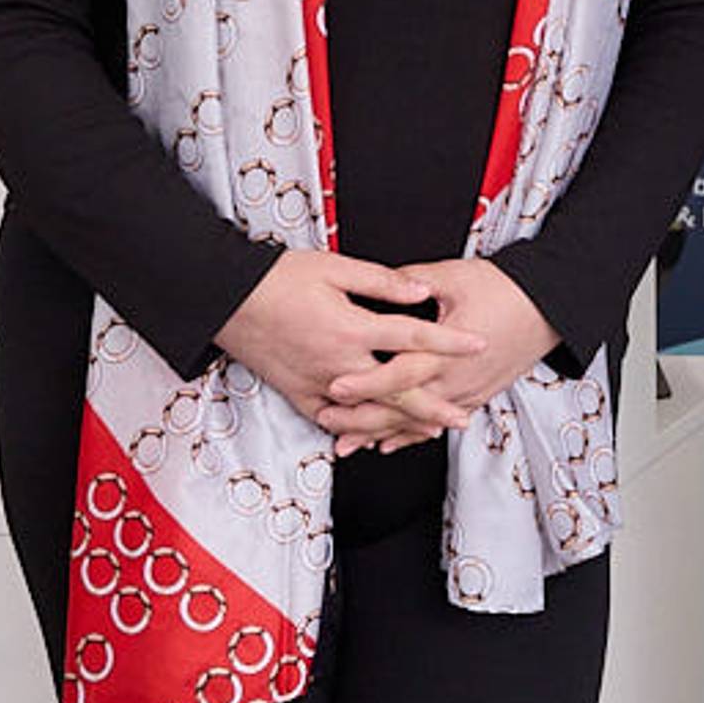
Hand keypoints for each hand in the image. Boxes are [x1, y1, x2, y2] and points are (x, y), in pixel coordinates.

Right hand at [215, 250, 498, 453]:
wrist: (226, 300)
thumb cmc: (277, 278)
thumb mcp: (333, 267)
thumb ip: (381, 282)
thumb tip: (421, 293)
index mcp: (350, 328)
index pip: (412, 338)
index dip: (449, 342)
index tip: (478, 344)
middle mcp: (337, 363)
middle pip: (396, 392)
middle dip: (433, 406)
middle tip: (463, 416)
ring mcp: (316, 384)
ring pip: (367, 413)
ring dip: (400, 423)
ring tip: (428, 429)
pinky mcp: (297, 395)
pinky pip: (332, 420)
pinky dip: (356, 430)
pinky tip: (374, 435)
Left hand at [312, 257, 562, 445]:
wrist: (550, 308)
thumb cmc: (506, 289)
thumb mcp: (455, 277)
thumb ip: (412, 281)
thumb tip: (380, 281)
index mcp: (446, 350)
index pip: (398, 374)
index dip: (364, 382)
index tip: (334, 388)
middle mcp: (455, 379)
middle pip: (402, 408)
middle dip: (362, 418)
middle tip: (328, 419)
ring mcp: (466, 392)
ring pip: (417, 423)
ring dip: (380, 433)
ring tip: (347, 441)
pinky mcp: (476, 396)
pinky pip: (438, 423)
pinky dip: (410, 436)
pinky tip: (387, 443)